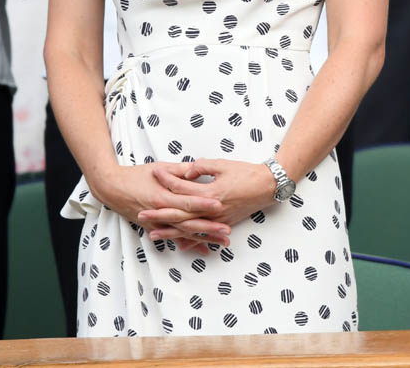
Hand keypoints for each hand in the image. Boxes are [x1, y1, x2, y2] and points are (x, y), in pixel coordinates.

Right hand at [88, 162, 224, 238]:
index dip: (203, 204)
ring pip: (183, 234)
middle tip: (227, 231)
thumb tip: (199, 169)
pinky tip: (202, 250)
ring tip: (221, 243)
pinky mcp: (154, 228)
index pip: (186, 202)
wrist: (112, 188)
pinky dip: (188, 244)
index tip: (220, 205)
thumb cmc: (136, 175)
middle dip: (209, 228)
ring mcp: (156, 223)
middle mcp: (160, 213)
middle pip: (188, 222)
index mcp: (162, 196)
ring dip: (203, 239)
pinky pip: (174, 238)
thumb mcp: (160, 168)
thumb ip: (181, 170)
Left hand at [143, 158, 276, 239]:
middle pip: (180, 213)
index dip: (167, 179)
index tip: (154, 172)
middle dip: (159, 214)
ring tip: (152, 234)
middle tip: (141, 212)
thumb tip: (185, 173)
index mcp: (210, 192)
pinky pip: (204, 234)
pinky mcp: (224, 223)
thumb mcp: (223, 164)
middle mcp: (212, 209)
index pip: (182, 187)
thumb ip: (202, 166)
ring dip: (170, 231)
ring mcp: (218, 219)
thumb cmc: (247, 172)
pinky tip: (179, 245)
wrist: (268, 186)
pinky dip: (191, 240)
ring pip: (189, 228)